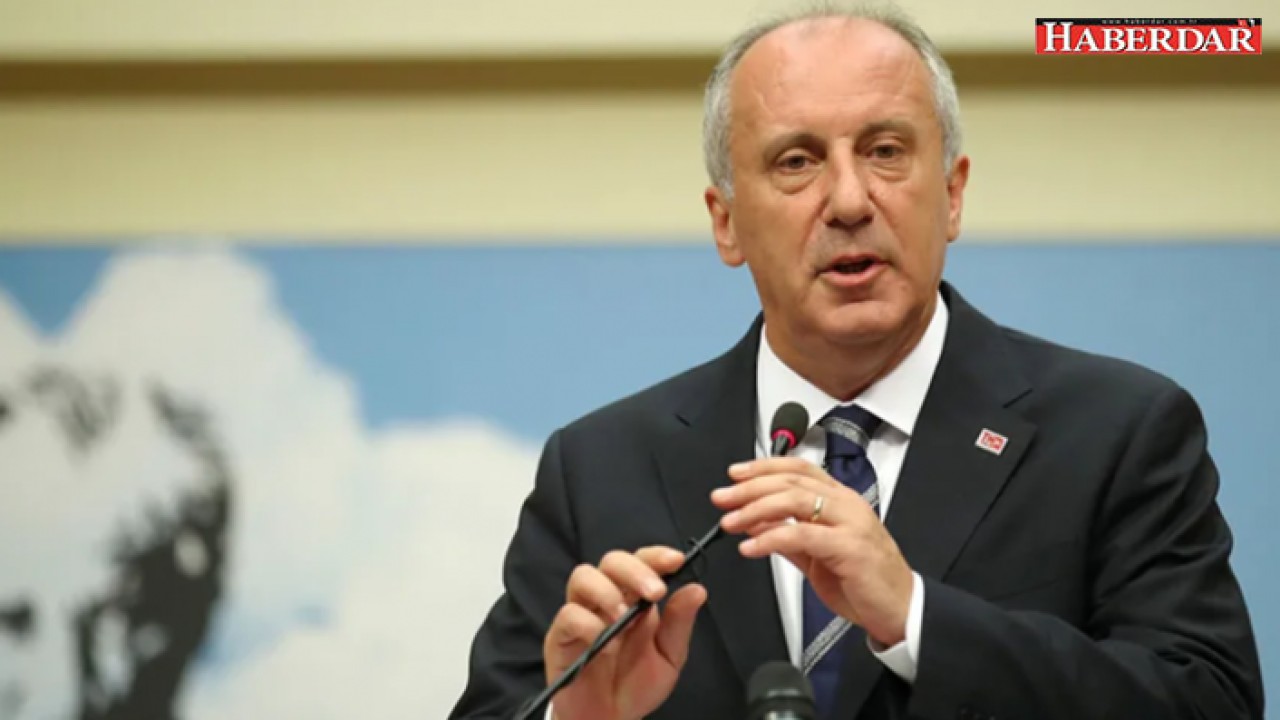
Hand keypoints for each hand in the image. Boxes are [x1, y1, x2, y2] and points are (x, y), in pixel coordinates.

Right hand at [544, 546, 706, 719]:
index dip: (656, 555)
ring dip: (607, 592)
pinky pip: (568, 615)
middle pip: (611, 561)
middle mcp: (606, 600)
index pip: (641, 562)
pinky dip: (587, 624)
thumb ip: (680, 623)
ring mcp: (582, 615)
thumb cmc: (636, 686)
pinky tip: (604, 643)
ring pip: (583, 576)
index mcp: (634, 599)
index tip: (676, 560)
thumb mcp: (669, 657)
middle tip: (655, 592)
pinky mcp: (561, 637)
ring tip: (623, 617)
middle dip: (634, 570)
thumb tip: (697, 589)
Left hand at [712, 457, 912, 646]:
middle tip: (722, 497)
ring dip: (755, 508)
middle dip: (750, 487)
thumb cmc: (865, 582)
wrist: (901, 610)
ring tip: (730, 522)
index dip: (764, 466)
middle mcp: (846, 505)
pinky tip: (751, 547)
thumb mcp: (817, 555)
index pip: (799, 469)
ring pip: (796, 500)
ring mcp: (850, 524)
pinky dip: (772, 538)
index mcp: (841, 500)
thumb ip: (789, 537)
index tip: (735, 474)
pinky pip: (803, 535)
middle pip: (791, 481)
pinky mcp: (849, 548)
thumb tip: (756, 523)